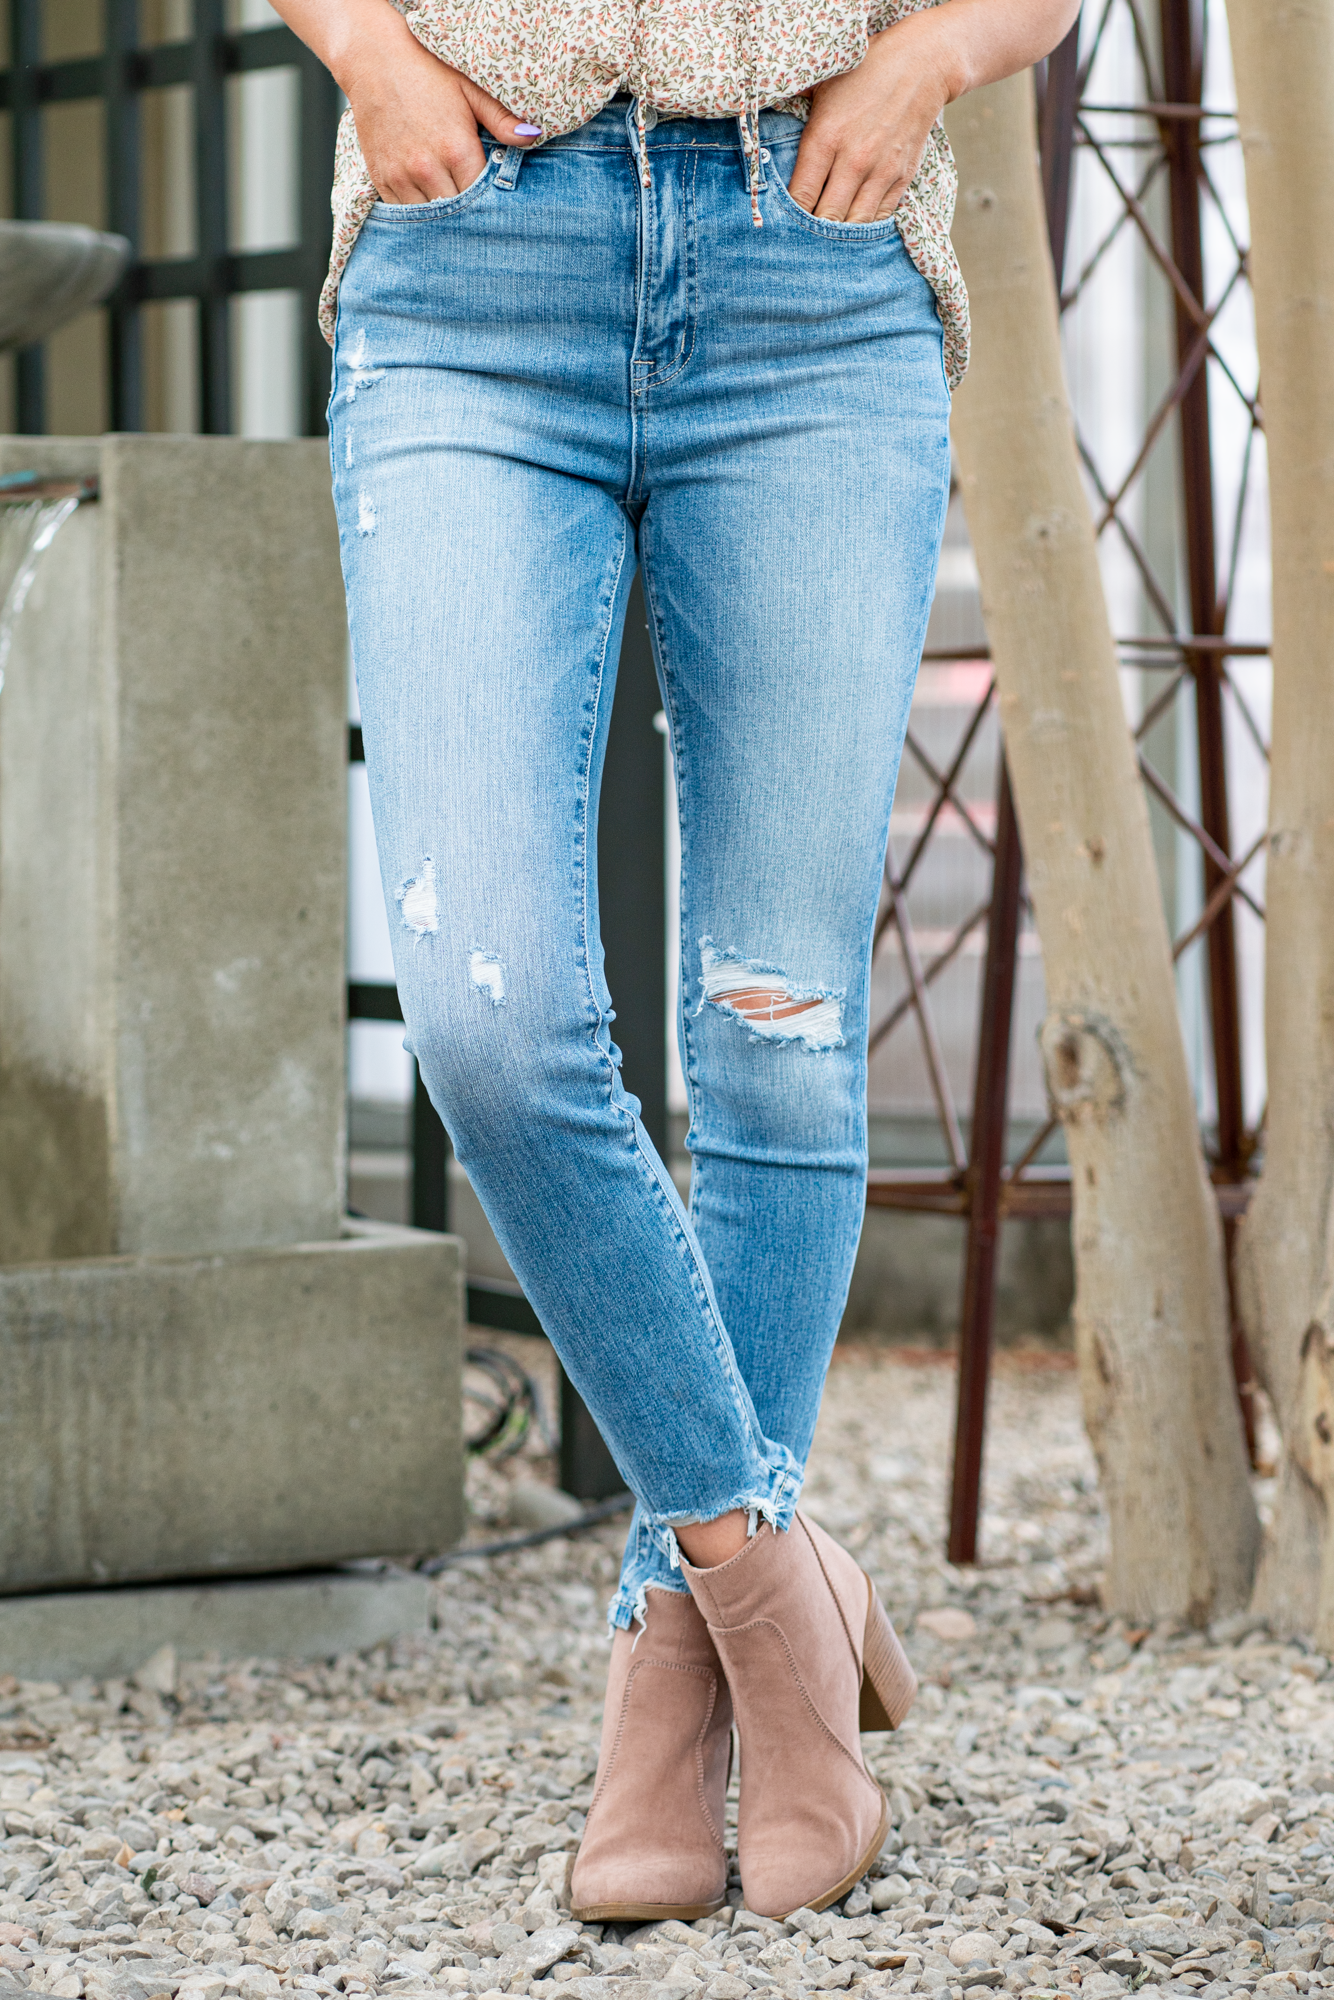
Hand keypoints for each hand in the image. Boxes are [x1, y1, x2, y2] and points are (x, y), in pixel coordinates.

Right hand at [336, 3, 540, 202]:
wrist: (374, 58)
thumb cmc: (428, 70)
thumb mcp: (470, 89)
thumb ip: (502, 118)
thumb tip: (534, 137)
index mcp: (456, 149)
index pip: (482, 198)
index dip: (491, 203)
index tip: (497, 202)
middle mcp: (428, 168)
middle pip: (457, 215)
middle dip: (469, 215)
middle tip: (478, 212)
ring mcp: (402, 176)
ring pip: (429, 219)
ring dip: (442, 218)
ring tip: (453, 208)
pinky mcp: (382, 179)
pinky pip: (403, 213)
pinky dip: (417, 213)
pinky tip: (428, 202)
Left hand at [787, 12, 954, 222]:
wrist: (922, 64)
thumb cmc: (864, 72)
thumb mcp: (822, 84)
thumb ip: (793, 110)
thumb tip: (762, 127)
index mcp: (826, 137)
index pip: (800, 196)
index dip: (789, 217)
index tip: (782, 222)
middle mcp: (854, 159)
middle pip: (827, 218)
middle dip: (812, 233)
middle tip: (801, 239)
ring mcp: (881, 171)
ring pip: (855, 224)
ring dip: (839, 236)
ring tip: (826, 241)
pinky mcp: (902, 177)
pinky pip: (880, 217)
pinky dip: (865, 226)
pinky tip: (852, 226)